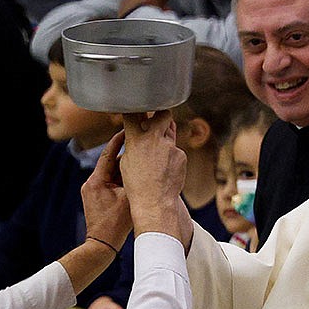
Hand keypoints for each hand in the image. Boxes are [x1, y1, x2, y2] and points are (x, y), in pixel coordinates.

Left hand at [81, 130, 131, 249]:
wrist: (101, 245)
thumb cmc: (115, 225)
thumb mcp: (128, 199)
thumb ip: (134, 181)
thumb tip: (145, 165)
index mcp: (97, 180)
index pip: (108, 154)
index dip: (119, 141)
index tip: (128, 130)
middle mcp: (91, 183)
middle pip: (111, 163)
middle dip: (126, 156)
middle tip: (140, 146)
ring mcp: (92, 191)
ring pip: (112, 174)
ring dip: (125, 170)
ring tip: (141, 162)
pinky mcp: (96, 199)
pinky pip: (110, 184)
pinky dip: (121, 181)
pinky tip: (135, 180)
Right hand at [120, 111, 187, 238]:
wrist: (155, 202)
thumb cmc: (137, 185)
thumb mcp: (127, 162)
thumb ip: (133, 144)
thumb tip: (137, 134)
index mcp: (135, 140)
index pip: (133, 114)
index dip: (136, 107)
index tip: (137, 106)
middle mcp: (153, 139)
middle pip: (162, 115)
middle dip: (161, 114)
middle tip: (158, 118)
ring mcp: (170, 146)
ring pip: (170, 133)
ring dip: (165, 137)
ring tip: (158, 154)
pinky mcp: (181, 155)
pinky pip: (176, 150)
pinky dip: (171, 156)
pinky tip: (166, 170)